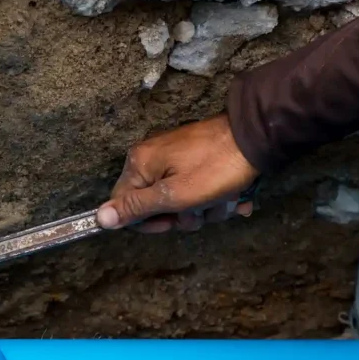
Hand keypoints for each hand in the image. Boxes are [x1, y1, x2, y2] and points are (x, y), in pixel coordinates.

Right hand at [98, 114, 258, 232]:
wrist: (259, 136)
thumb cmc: (215, 169)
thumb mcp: (175, 195)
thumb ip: (136, 208)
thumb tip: (99, 218)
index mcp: (140, 163)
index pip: (124, 204)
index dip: (148, 222)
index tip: (172, 222)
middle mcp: (152, 156)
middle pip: (155, 204)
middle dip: (184, 215)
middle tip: (203, 209)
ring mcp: (176, 155)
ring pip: (181, 199)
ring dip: (206, 209)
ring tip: (226, 199)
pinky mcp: (196, 156)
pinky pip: (197, 187)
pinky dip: (215, 197)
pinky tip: (234, 197)